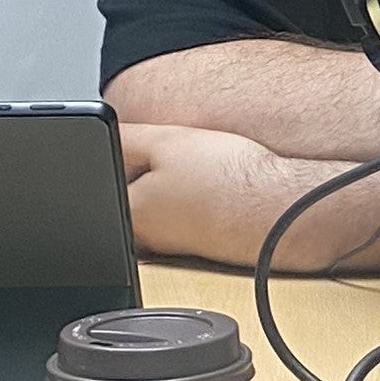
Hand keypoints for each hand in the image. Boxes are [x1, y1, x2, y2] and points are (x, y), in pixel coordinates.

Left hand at [117, 120, 302, 265]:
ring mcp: (174, 245)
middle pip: (133, 190)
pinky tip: (219, 187)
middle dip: (149, 168)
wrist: (280, 211)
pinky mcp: (201, 244)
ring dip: (176, 181)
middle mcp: (145, 239)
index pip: (105, 177)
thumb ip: (123, 139)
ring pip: (162, 200)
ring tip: (204, 169)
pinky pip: (188, 212)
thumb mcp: (166, 141)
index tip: (153, 144)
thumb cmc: (227, 181)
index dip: (127, 152)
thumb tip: (99, 136)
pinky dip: (198, 196)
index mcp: (127, 214)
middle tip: (181, 154)